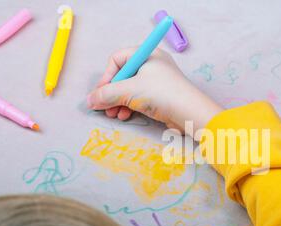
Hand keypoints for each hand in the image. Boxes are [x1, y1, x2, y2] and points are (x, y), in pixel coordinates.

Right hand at [87, 47, 222, 133]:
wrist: (190, 113)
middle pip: (123, 75)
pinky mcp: (162, 96)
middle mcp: (153, 65)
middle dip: (111, 93)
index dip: (106, 76)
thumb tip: (90, 100)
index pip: (117, 59)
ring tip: (113, 115)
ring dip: (119, 102)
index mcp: (147, 55)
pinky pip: (140, 98)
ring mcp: (158, 81)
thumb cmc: (161, 94)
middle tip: (104, 107)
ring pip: (130, 89)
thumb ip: (107, 94)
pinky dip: (130, 106)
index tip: (101, 93)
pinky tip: (124, 116)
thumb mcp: (129, 91)